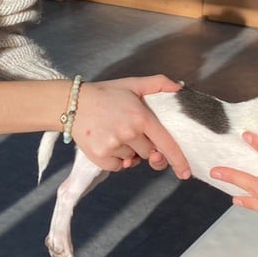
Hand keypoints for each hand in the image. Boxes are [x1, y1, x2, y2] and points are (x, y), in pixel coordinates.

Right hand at [72, 75, 190, 178]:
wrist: (72, 103)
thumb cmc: (105, 94)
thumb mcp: (133, 84)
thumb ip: (159, 83)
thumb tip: (180, 88)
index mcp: (141, 117)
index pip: (166, 143)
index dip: (178, 160)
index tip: (185, 173)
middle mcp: (128, 133)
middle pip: (149, 153)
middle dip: (145, 146)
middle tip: (131, 132)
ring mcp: (113, 146)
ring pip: (132, 160)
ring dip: (128, 152)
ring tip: (114, 133)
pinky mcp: (100, 157)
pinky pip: (118, 167)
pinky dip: (116, 160)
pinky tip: (107, 143)